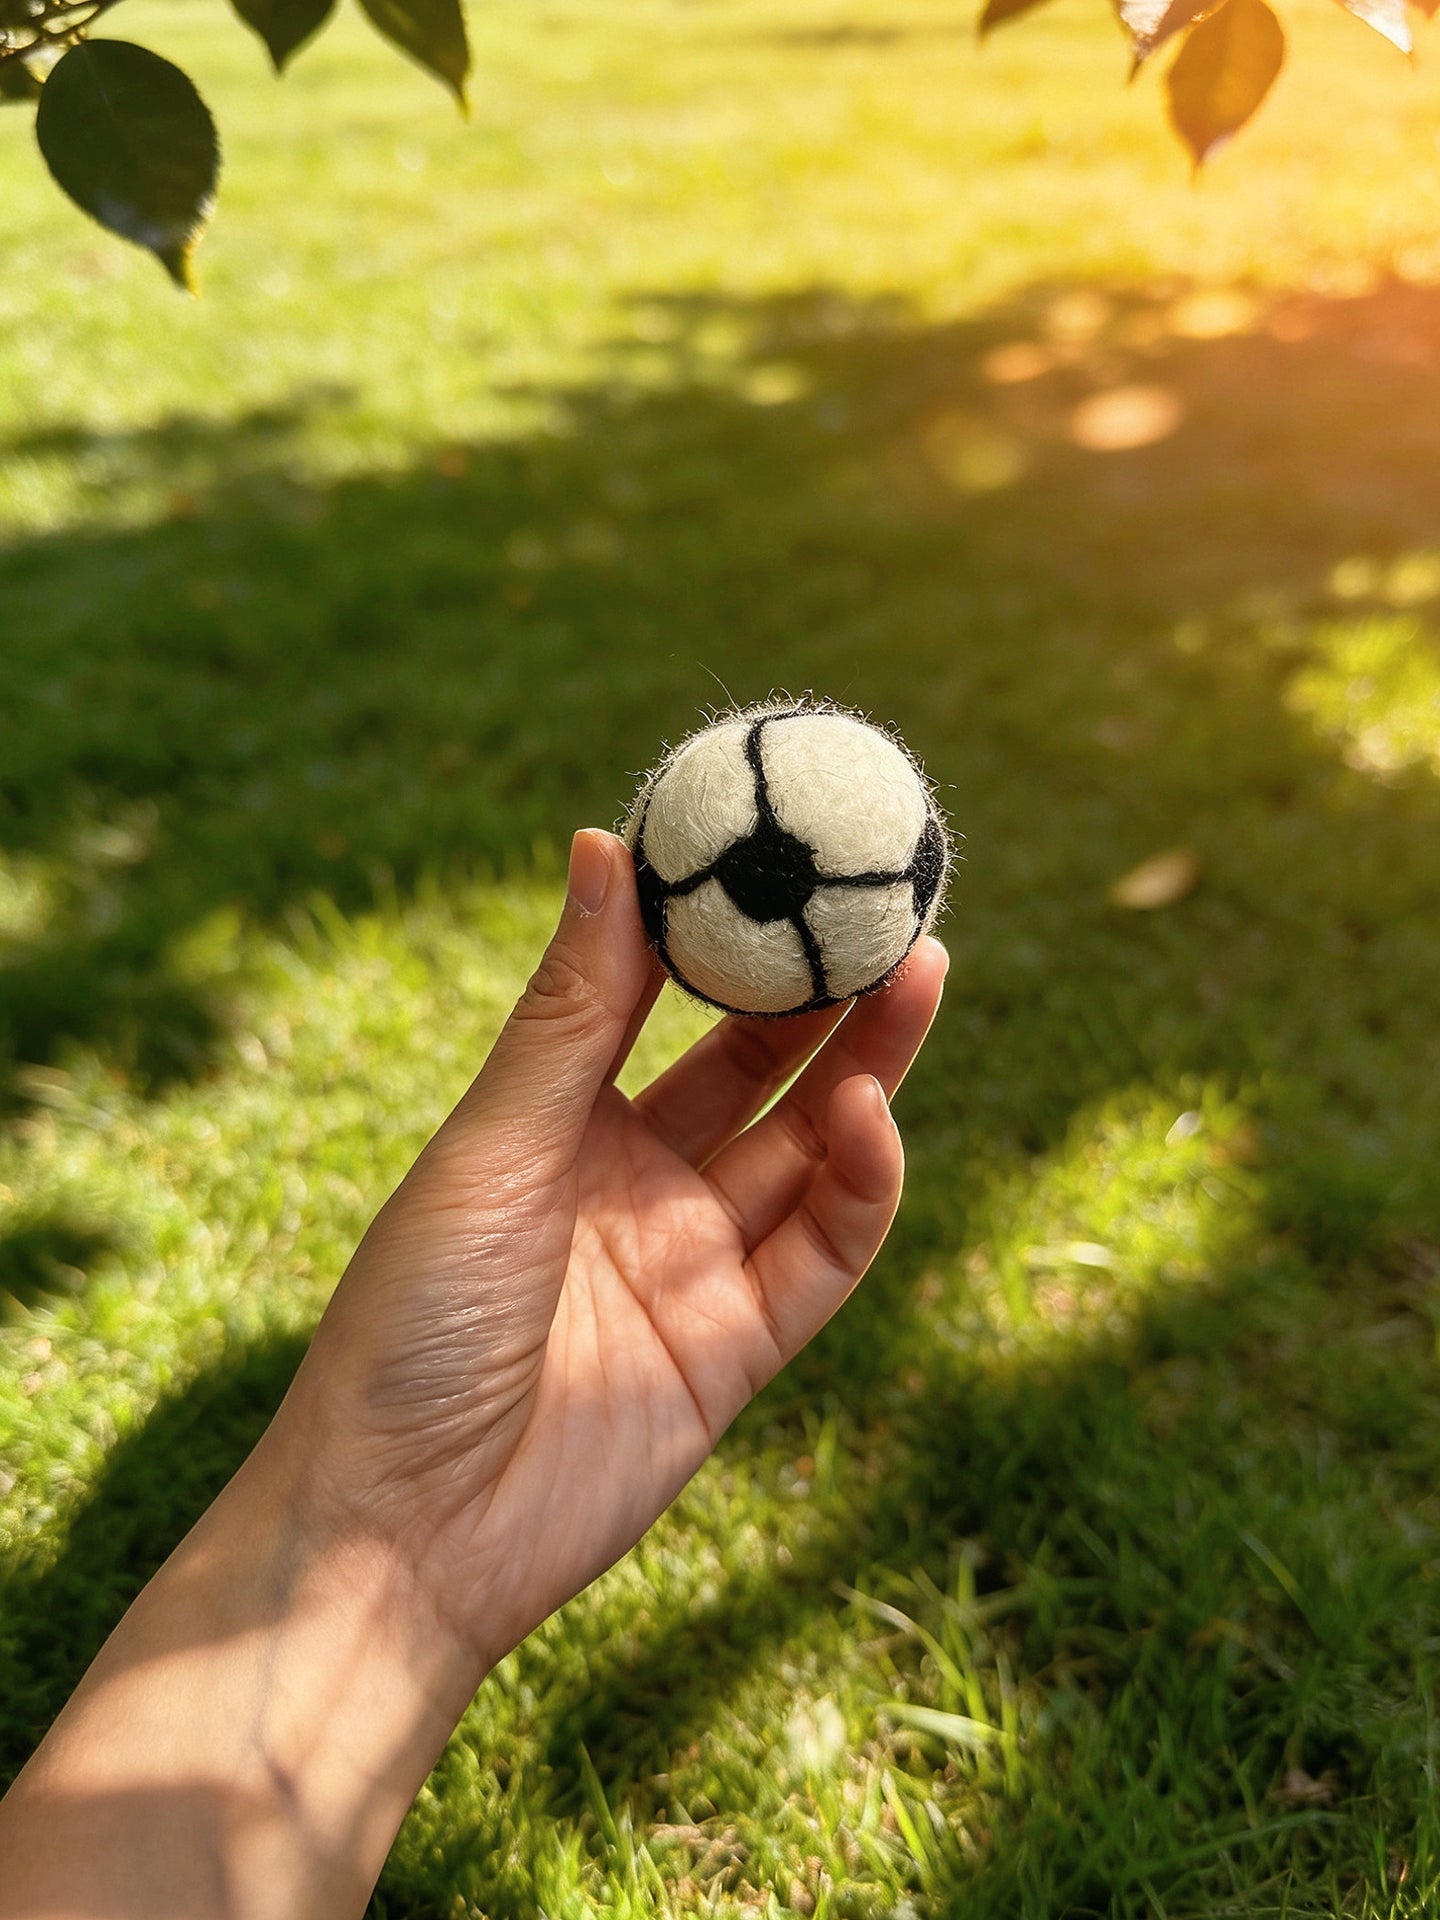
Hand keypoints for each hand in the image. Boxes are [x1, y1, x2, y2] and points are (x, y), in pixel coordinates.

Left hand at [272, 828, 946, 1678]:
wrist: (400, 1529)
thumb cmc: (410, 1322)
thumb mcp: (497, 1144)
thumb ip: (572, 1008)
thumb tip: (603, 841)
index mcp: (566, 1124)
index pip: (668, 1002)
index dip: (728, 928)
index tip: (779, 840)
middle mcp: (640, 1185)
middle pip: (763, 1068)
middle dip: (828, 987)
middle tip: (889, 897)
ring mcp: (696, 1266)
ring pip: (812, 1148)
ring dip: (869, 1065)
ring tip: (919, 969)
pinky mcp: (741, 1349)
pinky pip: (823, 1251)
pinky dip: (862, 1183)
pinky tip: (874, 1110)